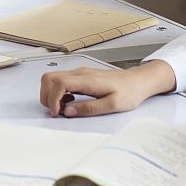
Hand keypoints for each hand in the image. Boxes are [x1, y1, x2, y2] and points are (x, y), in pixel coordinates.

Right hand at [40, 61, 175, 117]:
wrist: (138, 81)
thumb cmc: (129, 92)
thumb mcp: (112, 105)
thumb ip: (88, 109)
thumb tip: (68, 112)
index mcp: (88, 80)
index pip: (59, 83)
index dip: (52, 99)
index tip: (57, 112)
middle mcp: (81, 73)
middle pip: (49, 78)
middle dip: (47, 96)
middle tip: (56, 111)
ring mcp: (80, 73)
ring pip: (53, 78)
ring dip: (52, 94)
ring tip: (64, 107)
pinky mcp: (81, 76)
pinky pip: (61, 80)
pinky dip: (58, 92)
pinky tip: (70, 101)